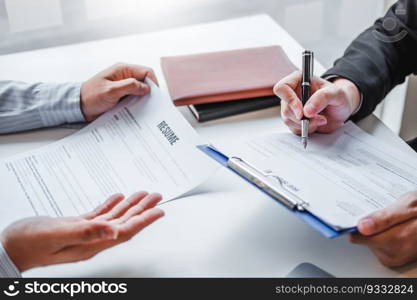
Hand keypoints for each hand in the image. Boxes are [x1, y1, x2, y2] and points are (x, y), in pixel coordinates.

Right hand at [0, 192, 163, 271]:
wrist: (9, 248)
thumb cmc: (28, 243)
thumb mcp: (57, 235)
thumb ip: (86, 232)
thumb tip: (114, 230)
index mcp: (91, 244)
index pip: (125, 231)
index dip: (144, 221)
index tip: (159, 211)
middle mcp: (92, 239)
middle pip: (124, 223)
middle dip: (142, 210)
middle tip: (156, 197)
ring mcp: (84, 233)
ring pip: (114, 218)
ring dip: (129, 206)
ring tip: (143, 195)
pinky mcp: (75, 227)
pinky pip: (99, 215)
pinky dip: (110, 205)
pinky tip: (116, 197)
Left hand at [81, 63, 157, 121]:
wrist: (78, 107)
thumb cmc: (91, 96)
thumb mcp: (111, 90)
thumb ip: (129, 86)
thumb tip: (146, 88)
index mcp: (123, 70)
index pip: (146, 72)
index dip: (153, 83)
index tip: (156, 96)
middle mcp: (125, 77)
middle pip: (145, 82)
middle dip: (150, 93)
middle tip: (153, 105)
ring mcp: (124, 87)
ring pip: (141, 92)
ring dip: (144, 101)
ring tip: (146, 111)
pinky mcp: (122, 97)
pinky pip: (135, 100)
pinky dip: (138, 106)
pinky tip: (138, 113)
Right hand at [273, 71, 360, 134]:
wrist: (342, 109)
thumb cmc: (340, 96)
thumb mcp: (336, 93)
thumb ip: (322, 98)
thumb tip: (307, 110)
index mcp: (299, 80)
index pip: (282, 88)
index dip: (289, 100)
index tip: (301, 112)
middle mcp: (293, 93)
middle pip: (286, 108)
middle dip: (302, 117)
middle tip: (318, 118)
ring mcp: (293, 108)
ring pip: (288, 120)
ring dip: (305, 124)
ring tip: (320, 120)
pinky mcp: (295, 120)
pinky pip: (293, 128)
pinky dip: (305, 130)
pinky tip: (316, 124)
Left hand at [350, 192, 416, 266]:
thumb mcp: (408, 205)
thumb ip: (384, 217)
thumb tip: (361, 226)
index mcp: (396, 239)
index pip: (358, 237)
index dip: (352, 224)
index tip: (347, 214)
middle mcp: (394, 253)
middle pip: (363, 239)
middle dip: (365, 225)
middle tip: (375, 211)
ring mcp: (394, 257)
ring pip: (369, 242)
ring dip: (374, 230)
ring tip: (387, 218)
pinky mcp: (394, 258)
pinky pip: (377, 246)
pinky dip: (380, 235)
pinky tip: (389, 226)